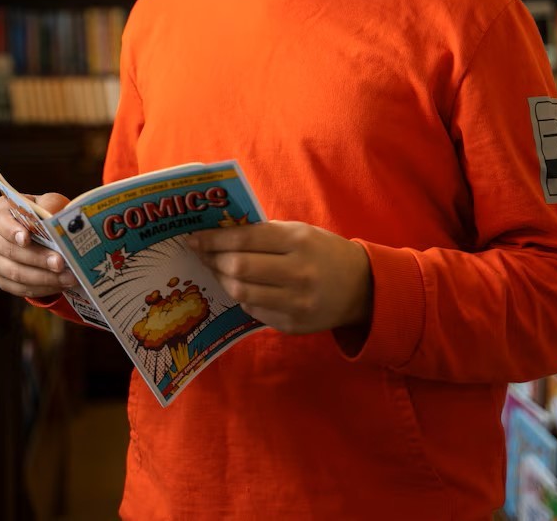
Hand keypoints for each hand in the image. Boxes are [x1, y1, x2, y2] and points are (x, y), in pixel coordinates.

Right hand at [0, 193, 77, 298]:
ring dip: (44, 277)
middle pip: (9, 250)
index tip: (26, 238)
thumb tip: (53, 219)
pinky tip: (61, 284)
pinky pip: (20, 288)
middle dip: (37, 258)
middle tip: (60, 263)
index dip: (11, 230)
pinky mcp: (3, 280)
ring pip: (15, 273)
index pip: (0, 220)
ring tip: (68, 277)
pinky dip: (43, 287)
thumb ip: (50, 206)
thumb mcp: (50, 203)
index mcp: (1, 211)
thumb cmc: (47, 214)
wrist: (46, 232)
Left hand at [189, 220, 372, 334]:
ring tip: (217, 269)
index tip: (195, 237)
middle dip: (213, 259)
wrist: (361, 288)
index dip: (215, 238)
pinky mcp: (292, 324)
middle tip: (201, 253)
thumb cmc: (324, 252)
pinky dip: (242, 297)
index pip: (246, 238)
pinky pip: (253, 310)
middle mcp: (297, 272)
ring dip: (222, 279)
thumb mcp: (301, 232)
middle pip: (239, 267)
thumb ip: (265, 233)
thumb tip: (221, 233)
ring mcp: (295, 302)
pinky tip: (240, 287)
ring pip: (241, 292)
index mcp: (298, 241)